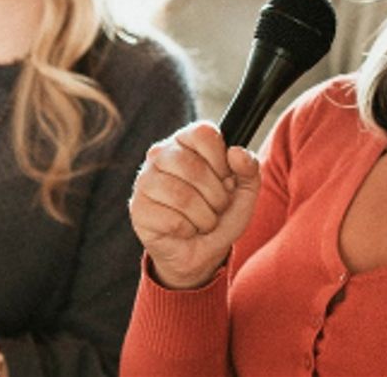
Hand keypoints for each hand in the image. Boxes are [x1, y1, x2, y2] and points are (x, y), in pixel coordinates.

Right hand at [128, 120, 260, 289]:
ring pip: (183, 197)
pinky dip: (188, 230)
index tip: (225, 179)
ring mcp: (145, 181)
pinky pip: (172, 220)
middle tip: (215, 207)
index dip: (221, 160)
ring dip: (204, 217)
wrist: (199, 253)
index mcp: (185, 141)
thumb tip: (236, 153)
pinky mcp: (138, 208)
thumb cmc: (218, 215)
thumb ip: (248, 169)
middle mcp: (160, 154)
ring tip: (202, 220)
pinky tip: (185, 230)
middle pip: (194, 167)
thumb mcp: (244, 193)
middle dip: (216, 196)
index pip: (204, 134)